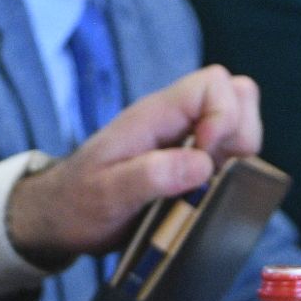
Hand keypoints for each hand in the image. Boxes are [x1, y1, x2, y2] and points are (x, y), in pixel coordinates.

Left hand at [5, 67, 263, 265]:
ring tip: (209, 187)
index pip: (213, 83)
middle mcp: (175, 121)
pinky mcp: (192, 164)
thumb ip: (152, 176)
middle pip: (237, 96)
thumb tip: (202, 164)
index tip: (207, 156)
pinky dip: (232, 173)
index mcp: (154, 115)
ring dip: (239, 156)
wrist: (59, 217)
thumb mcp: (106, 194)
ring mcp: (187, 141)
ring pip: (240, 124)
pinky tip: (208, 197)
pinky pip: (230, 154)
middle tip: (213, 174)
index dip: (224, 115)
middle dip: (241, 134)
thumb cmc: (77, 202)